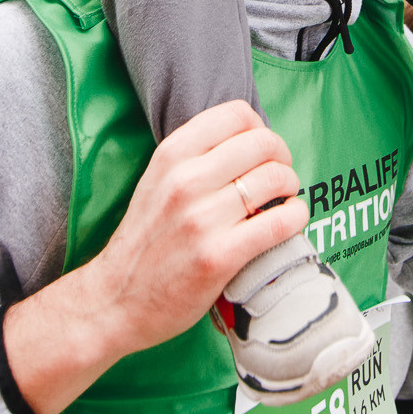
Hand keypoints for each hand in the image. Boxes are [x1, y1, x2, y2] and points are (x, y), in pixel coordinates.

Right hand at [4, 101, 304, 413]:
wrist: (115, 299)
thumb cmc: (145, 240)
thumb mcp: (157, 181)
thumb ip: (196, 158)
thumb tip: (252, 141)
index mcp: (171, 155)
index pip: (237, 114)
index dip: (261, 129)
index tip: (262, 151)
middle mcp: (185, 180)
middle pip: (263, 143)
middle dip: (283, 157)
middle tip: (281, 176)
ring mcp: (202, 219)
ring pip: (276, 179)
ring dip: (291, 187)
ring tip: (284, 200)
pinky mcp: (219, 256)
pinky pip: (279, 222)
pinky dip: (296, 217)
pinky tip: (290, 221)